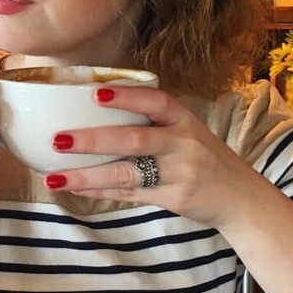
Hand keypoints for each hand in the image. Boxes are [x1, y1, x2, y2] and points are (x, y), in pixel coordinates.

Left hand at [43, 85, 259, 227]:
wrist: (239, 196)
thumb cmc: (203, 156)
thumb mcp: (187, 130)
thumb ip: (153, 123)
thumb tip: (96, 110)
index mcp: (185, 119)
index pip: (156, 102)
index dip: (126, 97)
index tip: (94, 94)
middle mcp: (183, 144)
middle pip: (133, 140)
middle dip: (93, 140)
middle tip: (59, 140)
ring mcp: (178, 174)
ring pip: (125, 174)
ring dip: (87, 175)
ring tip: (54, 178)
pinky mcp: (173, 199)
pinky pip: (129, 195)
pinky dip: (100, 192)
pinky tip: (76, 189)